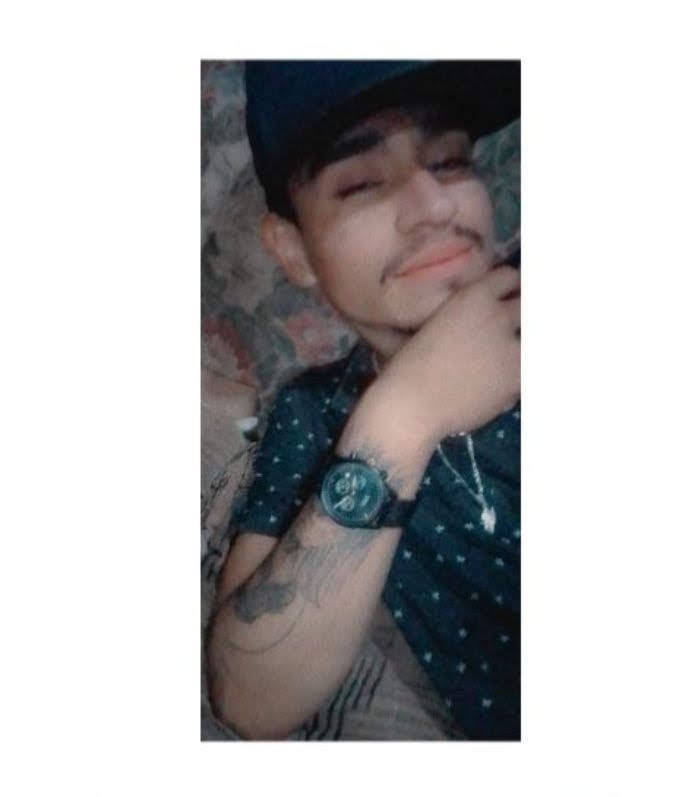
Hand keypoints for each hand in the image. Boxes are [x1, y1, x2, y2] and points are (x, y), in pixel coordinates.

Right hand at [376, 265, 519, 442]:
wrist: (411, 403)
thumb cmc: (406, 367)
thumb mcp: (430, 327)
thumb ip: (455, 318)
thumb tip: (441, 318)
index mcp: (472, 297)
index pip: (508, 277)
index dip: (511, 288)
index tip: (509, 298)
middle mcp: (497, 315)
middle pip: (529, 303)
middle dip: (525, 313)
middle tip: (517, 328)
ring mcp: (511, 346)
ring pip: (535, 336)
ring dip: (525, 345)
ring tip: (512, 357)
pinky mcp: (517, 377)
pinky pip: (531, 370)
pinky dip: (521, 376)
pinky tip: (505, 385)